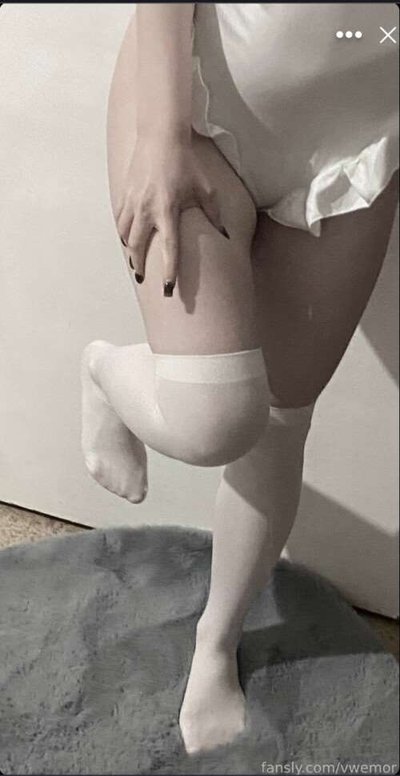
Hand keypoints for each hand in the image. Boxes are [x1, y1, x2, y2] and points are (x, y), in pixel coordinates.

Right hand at [114, 135, 228, 296]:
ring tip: (135, 261)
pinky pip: (121, 220)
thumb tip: (225, 236)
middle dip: (139, 265)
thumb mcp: (205, 189)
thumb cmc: (185, 163)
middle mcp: (147, 209)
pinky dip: (124, 232)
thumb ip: (214, 215)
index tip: (168, 288)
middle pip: (138, 247)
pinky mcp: (125, 194)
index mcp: (168, 210)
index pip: (169, 248)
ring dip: (130, 250)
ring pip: (126, 235)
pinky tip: (128, 239)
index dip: (169, 271)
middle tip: (143, 278)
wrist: (160, 137)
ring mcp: (133, 202)